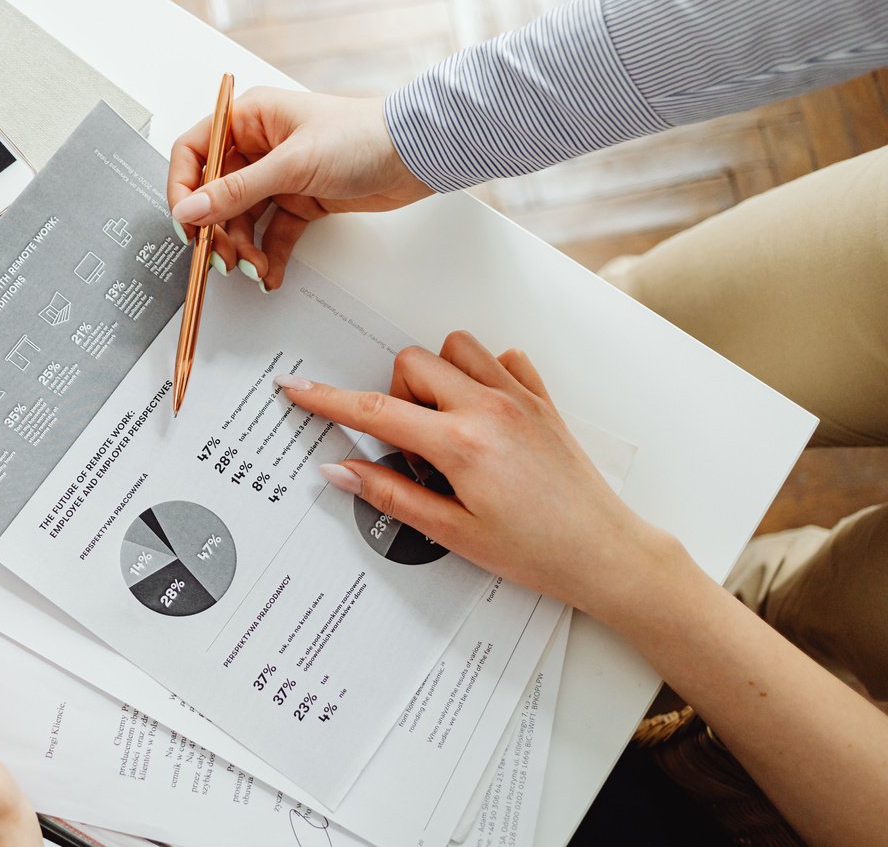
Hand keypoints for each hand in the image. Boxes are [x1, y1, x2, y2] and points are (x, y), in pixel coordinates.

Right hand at [167, 88, 430, 290]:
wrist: (416, 154)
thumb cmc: (363, 136)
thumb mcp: (292, 165)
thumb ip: (237, 191)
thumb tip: (192, 208)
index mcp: (249, 118)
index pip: (194, 151)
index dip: (183, 188)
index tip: (186, 222)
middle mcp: (258, 145)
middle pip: (215, 194)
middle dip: (218, 230)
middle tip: (223, 258)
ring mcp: (279, 175)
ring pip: (243, 219)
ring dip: (245, 248)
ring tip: (256, 268)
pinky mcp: (300, 200)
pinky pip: (272, 233)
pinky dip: (269, 254)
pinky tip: (271, 273)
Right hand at [275, 332, 687, 625]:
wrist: (603, 553)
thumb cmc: (537, 551)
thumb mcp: (452, 532)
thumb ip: (390, 495)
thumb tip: (341, 470)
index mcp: (461, 444)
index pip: (375, 410)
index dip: (326, 399)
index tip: (298, 387)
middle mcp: (489, 408)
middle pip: (411, 363)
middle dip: (394, 395)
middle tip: (409, 446)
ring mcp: (519, 397)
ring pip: (455, 348)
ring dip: (437, 377)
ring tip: (443, 426)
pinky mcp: (541, 399)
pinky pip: (501, 358)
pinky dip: (482, 375)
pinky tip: (482, 415)